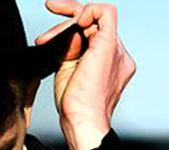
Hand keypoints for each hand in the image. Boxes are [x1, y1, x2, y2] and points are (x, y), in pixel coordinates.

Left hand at [34, 1, 135, 149]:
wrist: (82, 119)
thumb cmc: (75, 105)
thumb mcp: (69, 69)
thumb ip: (72, 47)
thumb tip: (71, 31)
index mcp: (111, 64)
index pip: (95, 33)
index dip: (74, 24)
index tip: (53, 31)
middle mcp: (118, 56)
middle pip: (94, 23)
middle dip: (69, 17)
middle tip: (50, 15)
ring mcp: (116, 51)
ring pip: (94, 18)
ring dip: (68, 23)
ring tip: (50, 38)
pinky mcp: (109, 46)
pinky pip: (106, 12)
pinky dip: (88, 10)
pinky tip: (75, 22)